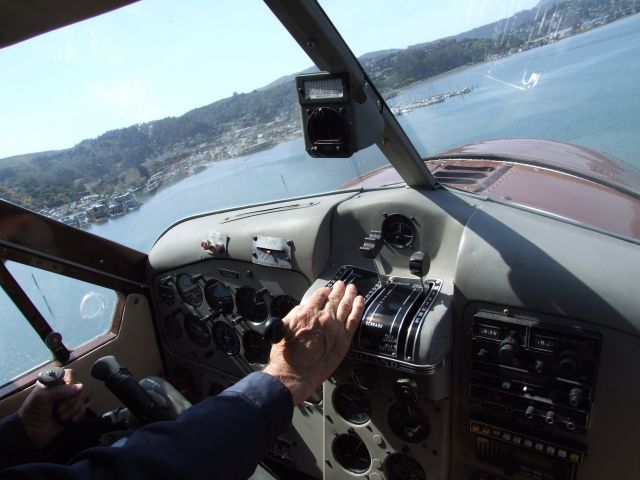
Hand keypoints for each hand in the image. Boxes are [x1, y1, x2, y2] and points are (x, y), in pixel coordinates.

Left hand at [18, 369, 85, 447]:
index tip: (64, 393)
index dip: (70, 382)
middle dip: (69, 401)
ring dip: (71, 410)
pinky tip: (68, 421)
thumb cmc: (32, 413)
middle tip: (58, 409)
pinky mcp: (74, 412)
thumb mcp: (41, 398)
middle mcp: (63, 390)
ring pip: (82, 399)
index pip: (70, 374)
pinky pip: (84, 410)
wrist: (32, 434)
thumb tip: (80, 387)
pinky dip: (77, 416)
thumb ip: (60, 391)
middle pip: (78, 388)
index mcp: (54, 382)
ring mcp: (69, 401)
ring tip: (60, 417)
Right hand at [264, 281, 364, 404]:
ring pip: (346, 305)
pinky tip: (361, 302)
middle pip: (334, 298)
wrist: (294, 375)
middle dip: (338, 290)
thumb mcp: (283, 328)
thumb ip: (295, 314)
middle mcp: (323, 318)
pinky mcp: (344, 340)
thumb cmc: (286, 357)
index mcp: (307, 313)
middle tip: (342, 284)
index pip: (319, 295)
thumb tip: (303, 309)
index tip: (327, 289)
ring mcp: (336, 328)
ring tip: (352, 289)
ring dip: (350, 295)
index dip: (324, 290)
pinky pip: (354, 319)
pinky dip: (358, 308)